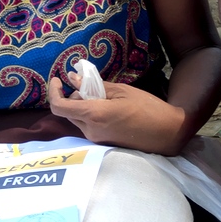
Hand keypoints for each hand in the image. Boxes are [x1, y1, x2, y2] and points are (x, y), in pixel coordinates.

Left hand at [47, 76, 186, 155]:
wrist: (167, 132)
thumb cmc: (147, 107)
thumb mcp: (121, 91)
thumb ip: (95, 85)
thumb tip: (73, 78)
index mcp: (94, 115)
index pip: (59, 107)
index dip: (53, 92)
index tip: (58, 79)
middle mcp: (91, 131)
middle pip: (68, 112)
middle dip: (72, 96)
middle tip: (87, 83)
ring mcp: (97, 139)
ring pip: (78, 119)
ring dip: (83, 105)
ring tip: (103, 94)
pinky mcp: (103, 143)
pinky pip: (88, 126)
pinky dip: (90, 114)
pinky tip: (107, 106)